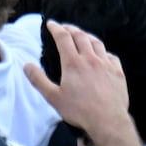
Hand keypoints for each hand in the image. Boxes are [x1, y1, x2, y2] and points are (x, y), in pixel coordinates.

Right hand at [25, 20, 132, 137]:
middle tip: (65, 27)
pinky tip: (102, 55)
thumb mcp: (53, 97)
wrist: (108, 121)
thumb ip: (38, 80)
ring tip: (82, 35)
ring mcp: (106, 65)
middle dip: (71, 29)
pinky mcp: (118, 73)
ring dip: (87, 36)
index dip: (56, 28)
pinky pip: (111, 56)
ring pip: (96, 43)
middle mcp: (90, 60)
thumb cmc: (79, 111)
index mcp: (73, 63)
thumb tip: (27, 66)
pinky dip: (104, 51)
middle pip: (80, 36)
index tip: (51, 24)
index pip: (63, 38)